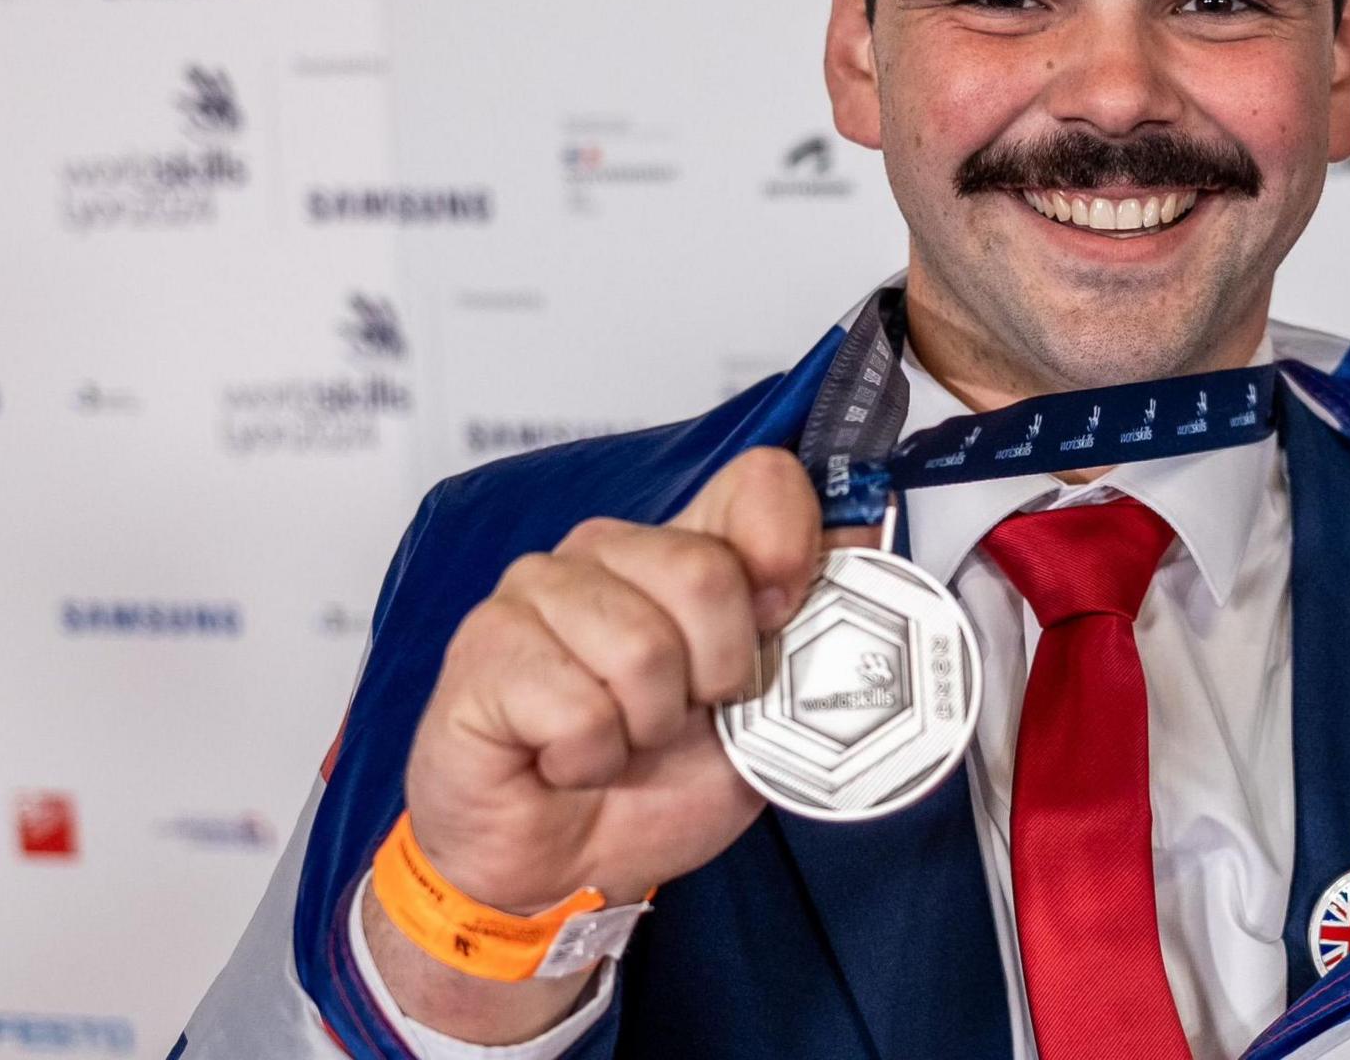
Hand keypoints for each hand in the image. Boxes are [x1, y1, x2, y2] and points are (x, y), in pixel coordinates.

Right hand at [401, 447, 843, 914]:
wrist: (565, 869)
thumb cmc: (655, 788)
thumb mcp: (769, 717)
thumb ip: (814, 628)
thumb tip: (865, 534)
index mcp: (682, 550)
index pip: (760, 481)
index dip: (791, 547)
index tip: (784, 615)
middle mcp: (608, 550)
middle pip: (706, 572)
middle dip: (718, 675)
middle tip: (684, 716)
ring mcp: (536, 589)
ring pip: (641, 646)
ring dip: (648, 727)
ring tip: (621, 739)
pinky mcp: (483, 648)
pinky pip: (577, 707)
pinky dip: (589, 759)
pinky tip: (566, 760)